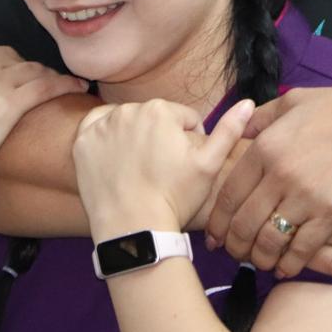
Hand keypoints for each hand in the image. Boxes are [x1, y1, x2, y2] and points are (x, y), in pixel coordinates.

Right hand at [0, 46, 84, 193]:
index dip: (12, 67)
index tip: (24, 78)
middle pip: (18, 61)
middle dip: (35, 71)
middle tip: (51, 84)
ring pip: (35, 71)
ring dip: (55, 76)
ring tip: (71, 85)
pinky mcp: (8, 104)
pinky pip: (46, 86)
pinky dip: (66, 84)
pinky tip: (79, 88)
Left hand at [74, 99, 254, 237]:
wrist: (133, 229)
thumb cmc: (175, 198)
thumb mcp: (209, 165)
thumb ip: (229, 129)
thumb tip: (250, 102)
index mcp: (161, 110)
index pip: (184, 118)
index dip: (190, 142)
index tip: (184, 166)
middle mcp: (129, 109)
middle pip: (154, 119)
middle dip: (161, 138)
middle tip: (162, 171)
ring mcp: (102, 125)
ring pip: (127, 123)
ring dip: (134, 138)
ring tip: (140, 170)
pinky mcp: (82, 142)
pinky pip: (97, 130)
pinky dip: (105, 141)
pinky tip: (117, 162)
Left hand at [205, 81, 331, 276]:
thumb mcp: (294, 102)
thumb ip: (260, 119)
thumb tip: (237, 131)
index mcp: (266, 146)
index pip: (228, 193)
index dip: (217, 220)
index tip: (214, 234)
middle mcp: (280, 174)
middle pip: (243, 222)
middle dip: (234, 245)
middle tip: (233, 254)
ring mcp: (306, 196)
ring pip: (269, 240)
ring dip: (259, 257)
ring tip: (258, 262)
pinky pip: (302, 248)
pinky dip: (289, 264)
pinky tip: (285, 268)